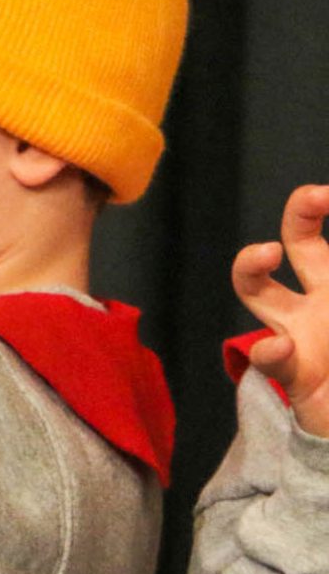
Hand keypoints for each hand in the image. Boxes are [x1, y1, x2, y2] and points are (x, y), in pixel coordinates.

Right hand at [233, 184, 328, 436]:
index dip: (325, 210)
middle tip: (316, 196)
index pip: (326, 241)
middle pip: (301, 242)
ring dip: (251, 266)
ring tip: (263, 253)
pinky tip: (278, 347)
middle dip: (303, 211)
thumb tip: (296, 324)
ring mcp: (300, 335)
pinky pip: (274, 358)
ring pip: (258, 289)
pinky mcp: (294, 376)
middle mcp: (321, 301)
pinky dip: (271, 351)